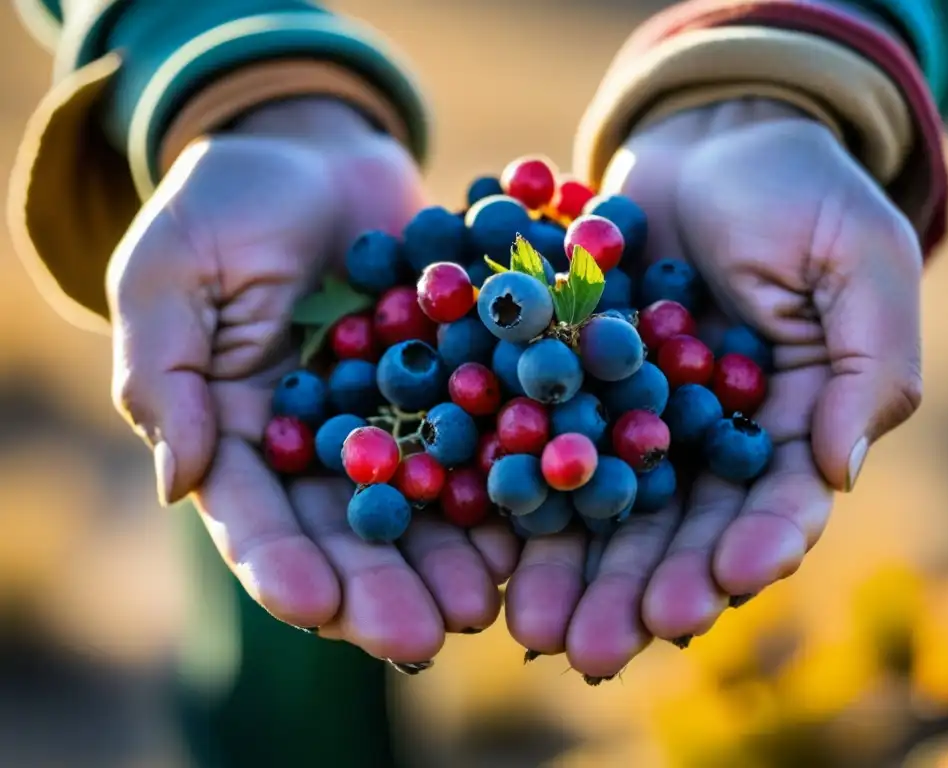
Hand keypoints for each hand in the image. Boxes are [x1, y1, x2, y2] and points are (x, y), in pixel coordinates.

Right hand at [109, 98, 517, 663]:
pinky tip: (531, 527)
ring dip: (450, 559)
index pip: (255, 516)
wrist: (315, 153)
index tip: (314, 606)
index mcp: (242, 434)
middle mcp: (322, 446)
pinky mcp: (453, 384)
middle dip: (381, 589)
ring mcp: (394, 420)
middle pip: (349, 531)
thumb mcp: (170, 278)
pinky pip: (480, 440)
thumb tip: (178, 482)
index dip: (282, 563)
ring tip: (484, 606)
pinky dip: (503, 484)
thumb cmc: (224, 207)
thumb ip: (167, 376)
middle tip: (421, 638)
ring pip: (422, 504)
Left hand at [504, 99, 923, 678]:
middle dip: (641, 590)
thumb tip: (839, 471)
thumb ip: (868, 364)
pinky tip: (489, 547)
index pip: (772, 506)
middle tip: (600, 648)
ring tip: (537, 628)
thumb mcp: (857, 260)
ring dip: (572, 573)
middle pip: (675, 529)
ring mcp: (633, 418)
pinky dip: (516, 497)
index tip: (716, 592)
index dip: (747, 552)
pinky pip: (540, 445)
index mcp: (785, 424)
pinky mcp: (570, 385)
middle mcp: (703, 440)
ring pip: (602, 509)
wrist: (707, 138)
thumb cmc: (799, 191)